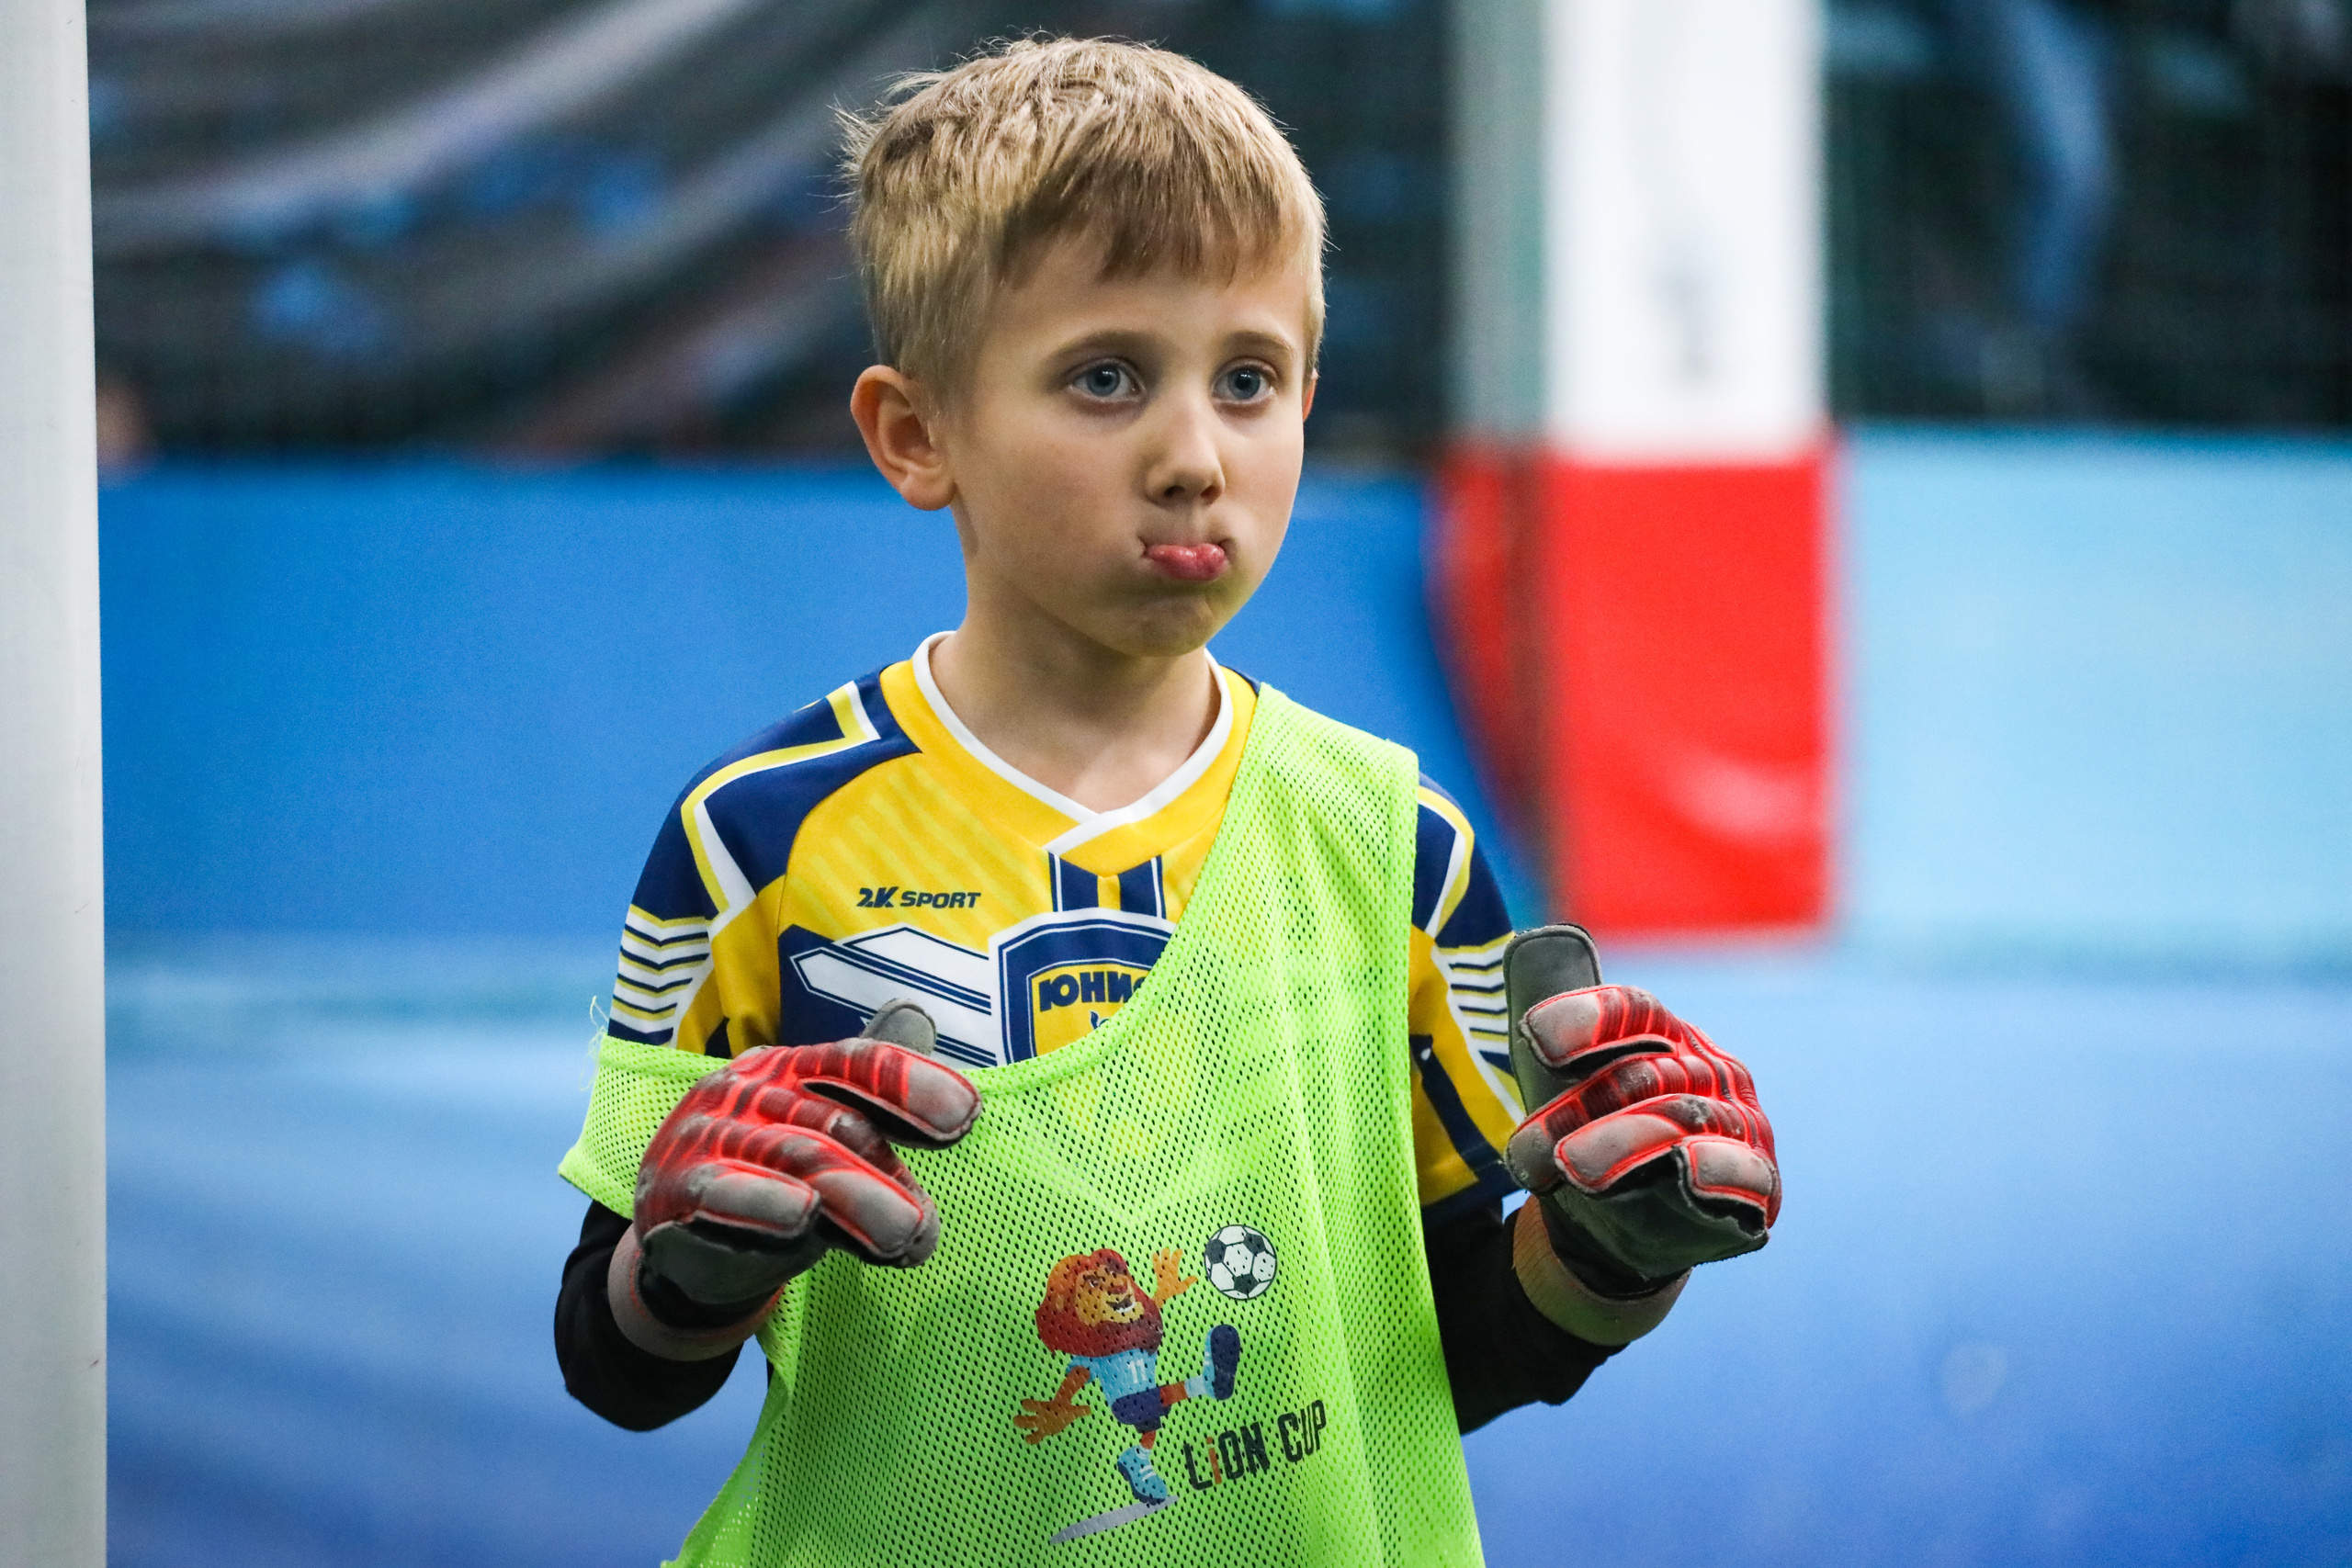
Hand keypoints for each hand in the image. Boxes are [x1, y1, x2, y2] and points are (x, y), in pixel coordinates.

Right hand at [630, 1034, 981, 1311]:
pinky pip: (721, 1191)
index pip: (857, 1064)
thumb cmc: (776, 1178)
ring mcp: (711, 1135)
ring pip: (793, 1158)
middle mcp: (752, 1090)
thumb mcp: (836, 1147)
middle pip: (834, 1122)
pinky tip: (801, 1214)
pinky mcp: (674, 1189)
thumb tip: (951, 1075)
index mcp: (795, 1068)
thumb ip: (884, 1121)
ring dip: (852, 1195)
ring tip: (901, 1235)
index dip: (911, 1083)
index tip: (966, 1114)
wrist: (686, 1243)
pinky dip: (762, 1201)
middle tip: (924, 1225)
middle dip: (886, 1172)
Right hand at [1013, 1394, 1090, 1442]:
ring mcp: (1040, 1424)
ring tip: (1016, 1426)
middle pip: (1030, 1418)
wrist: (1060, 1414)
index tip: (1024, 1403)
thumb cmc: (1064, 1409)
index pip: (1035, 1405)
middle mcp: (1040, 1416)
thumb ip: (1080, 1410)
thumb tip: (1090, 1409)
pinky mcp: (1042, 1432)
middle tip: (1015, 1420)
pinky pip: (1035, 1436)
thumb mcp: (1072, 1410)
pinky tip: (1027, 1440)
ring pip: (1028, 1425)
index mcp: (1045, 1408)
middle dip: (1023, 1419)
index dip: (1030, 1405)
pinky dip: (1032, 1439)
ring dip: (1023, 1425)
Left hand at [1150, 1246, 1197, 1305]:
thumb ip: (1188, 1282)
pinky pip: (1155, 1264)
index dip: (1177, 1254)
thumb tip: (1196, 1277)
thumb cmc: (1172, 1290)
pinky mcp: (1157, 1272)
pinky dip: (1154, 1259)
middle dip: (1168, 1254)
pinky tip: (1154, 1254)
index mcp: (1173, 1271)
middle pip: (1167, 1259)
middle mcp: (1166, 1269)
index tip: (1180, 1250)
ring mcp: (1161, 1270)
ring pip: (1161, 1261)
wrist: (1162, 1294)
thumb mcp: (1181, 1287)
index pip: (1175, 1261)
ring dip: (1162, 1255)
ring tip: (1164, 1249)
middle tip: (1169, 1248)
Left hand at [1504, 985, 1778, 1292]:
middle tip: (1530, 1150)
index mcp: (1660, 1033)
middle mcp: (1705, 1070)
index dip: (1588, 1018)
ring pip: (1682, 1120)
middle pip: (1645, 1074)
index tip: (1536, 1036)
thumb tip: (1532, 941)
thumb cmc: (1584, 1128)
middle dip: (1581, 1110)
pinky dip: (1719, 1169)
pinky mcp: (1756, 1184)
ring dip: (1622, 1143)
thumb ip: (1547, 1002)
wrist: (1605, 1225)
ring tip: (1574, 1167)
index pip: (1632, 1011)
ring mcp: (1736, 1125)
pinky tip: (1690, 1171)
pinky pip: (1745, 1171)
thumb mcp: (1553, 1072)